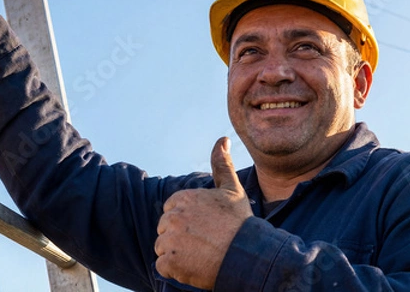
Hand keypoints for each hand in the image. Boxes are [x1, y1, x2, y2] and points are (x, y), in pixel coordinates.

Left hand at [155, 137, 252, 288]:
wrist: (246, 256)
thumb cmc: (240, 224)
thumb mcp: (232, 190)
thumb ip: (222, 164)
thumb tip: (223, 139)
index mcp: (183, 198)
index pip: (172, 210)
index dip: (188, 221)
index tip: (205, 227)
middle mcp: (172, 217)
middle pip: (165, 229)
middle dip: (180, 237)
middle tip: (204, 242)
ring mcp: (169, 240)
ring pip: (163, 247)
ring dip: (177, 253)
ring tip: (201, 254)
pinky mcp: (169, 263)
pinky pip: (163, 266)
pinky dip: (176, 269)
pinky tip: (195, 266)